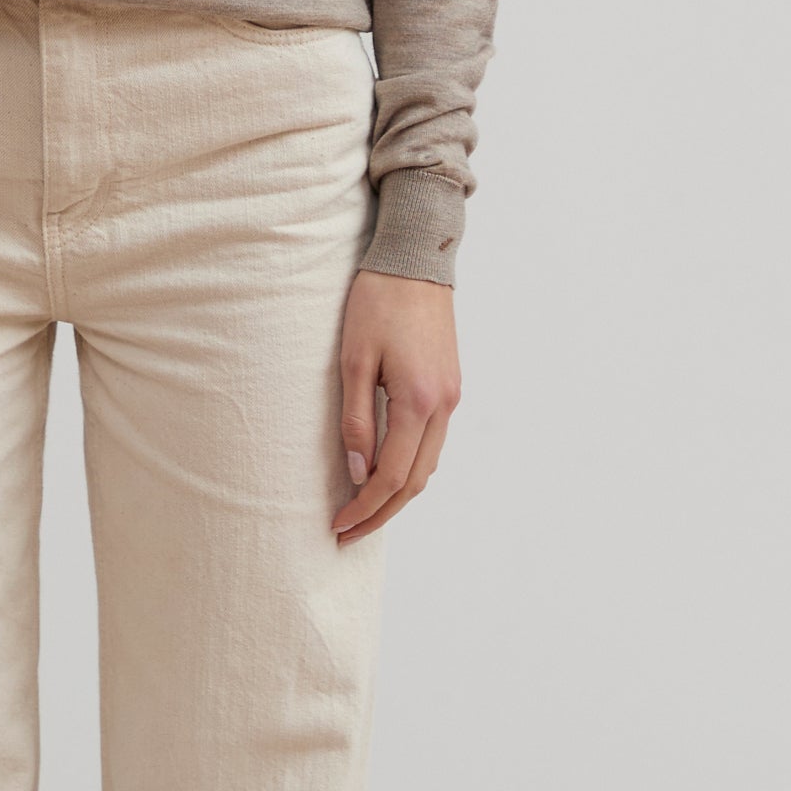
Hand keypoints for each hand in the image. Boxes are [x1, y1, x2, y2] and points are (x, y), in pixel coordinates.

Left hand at [331, 269, 459, 542]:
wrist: (414, 259)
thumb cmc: (378, 301)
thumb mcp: (354, 358)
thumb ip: (356, 418)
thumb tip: (358, 471)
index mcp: (418, 402)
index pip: (391, 476)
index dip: (364, 507)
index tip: (338, 525)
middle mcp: (443, 406)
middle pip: (415, 482)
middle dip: (381, 512)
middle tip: (348, 532)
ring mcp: (451, 396)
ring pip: (428, 465)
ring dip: (398, 493)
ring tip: (363, 508)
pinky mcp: (450, 385)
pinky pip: (433, 442)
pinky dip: (412, 466)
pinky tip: (388, 468)